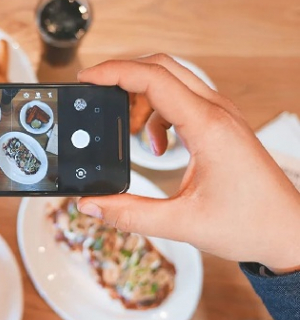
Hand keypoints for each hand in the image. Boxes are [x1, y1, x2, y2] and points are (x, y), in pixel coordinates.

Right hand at [77, 54, 299, 272]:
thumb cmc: (251, 223)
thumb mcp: (182, 223)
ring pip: (171, 81)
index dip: (114, 73)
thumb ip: (130, 214)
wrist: (288, 231)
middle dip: (123, 76)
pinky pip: (181, 100)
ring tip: (127, 130)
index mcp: (207, 127)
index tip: (87, 79)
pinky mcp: (220, 124)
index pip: (154, 79)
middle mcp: (216, 112)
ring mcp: (220, 115)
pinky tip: (157, 145)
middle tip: (97, 94)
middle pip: (161, 68)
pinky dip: (157, 114)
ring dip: (141, 97)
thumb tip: (92, 204)